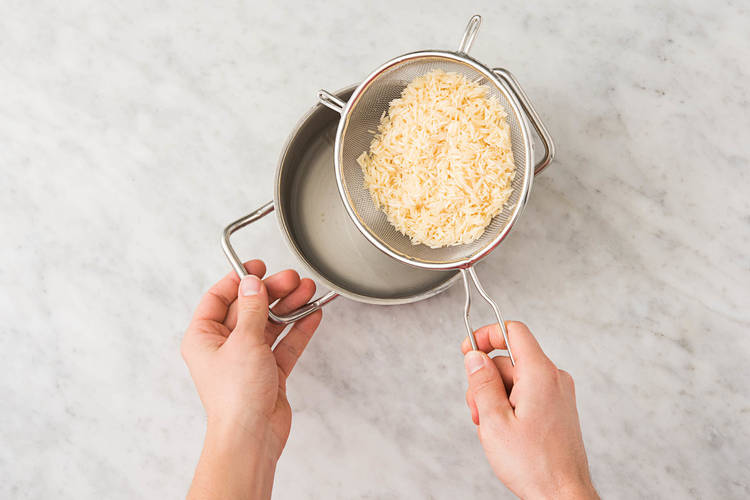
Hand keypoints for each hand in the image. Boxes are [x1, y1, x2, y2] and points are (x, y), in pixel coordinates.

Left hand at [182, 260, 321, 499]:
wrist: (252, 437)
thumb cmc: (236, 397)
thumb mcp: (243, 341)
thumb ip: (251, 308)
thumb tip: (252, 284)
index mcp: (203, 338)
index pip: (218, 298)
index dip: (238, 280)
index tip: (258, 267)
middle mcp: (224, 347)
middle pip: (248, 309)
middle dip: (272, 292)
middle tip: (292, 279)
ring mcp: (247, 360)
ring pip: (269, 325)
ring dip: (289, 308)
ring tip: (308, 291)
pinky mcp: (269, 373)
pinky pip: (284, 344)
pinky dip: (298, 329)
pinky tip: (312, 314)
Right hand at [462, 322, 597, 499]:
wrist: (562, 494)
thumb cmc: (535, 465)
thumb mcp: (494, 421)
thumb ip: (482, 383)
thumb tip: (475, 357)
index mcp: (540, 374)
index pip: (513, 331)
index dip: (487, 334)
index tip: (470, 347)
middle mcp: (553, 378)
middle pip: (508, 360)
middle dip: (486, 381)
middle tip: (479, 411)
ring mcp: (557, 393)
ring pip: (515, 380)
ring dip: (496, 398)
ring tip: (494, 428)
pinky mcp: (557, 407)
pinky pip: (526, 393)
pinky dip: (510, 406)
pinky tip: (506, 431)